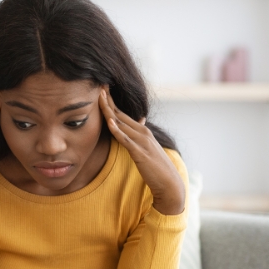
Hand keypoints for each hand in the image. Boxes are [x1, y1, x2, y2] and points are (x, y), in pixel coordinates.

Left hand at [99, 89, 184, 214]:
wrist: (169, 183)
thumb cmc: (156, 166)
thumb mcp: (148, 146)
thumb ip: (141, 133)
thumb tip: (141, 120)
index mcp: (142, 130)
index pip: (122, 113)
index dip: (111, 101)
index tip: (102, 90)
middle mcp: (142, 132)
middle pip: (120, 114)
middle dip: (108, 100)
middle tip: (98, 86)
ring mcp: (142, 142)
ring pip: (121, 123)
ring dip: (109, 110)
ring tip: (100, 98)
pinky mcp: (140, 153)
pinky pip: (126, 140)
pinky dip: (117, 130)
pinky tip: (110, 122)